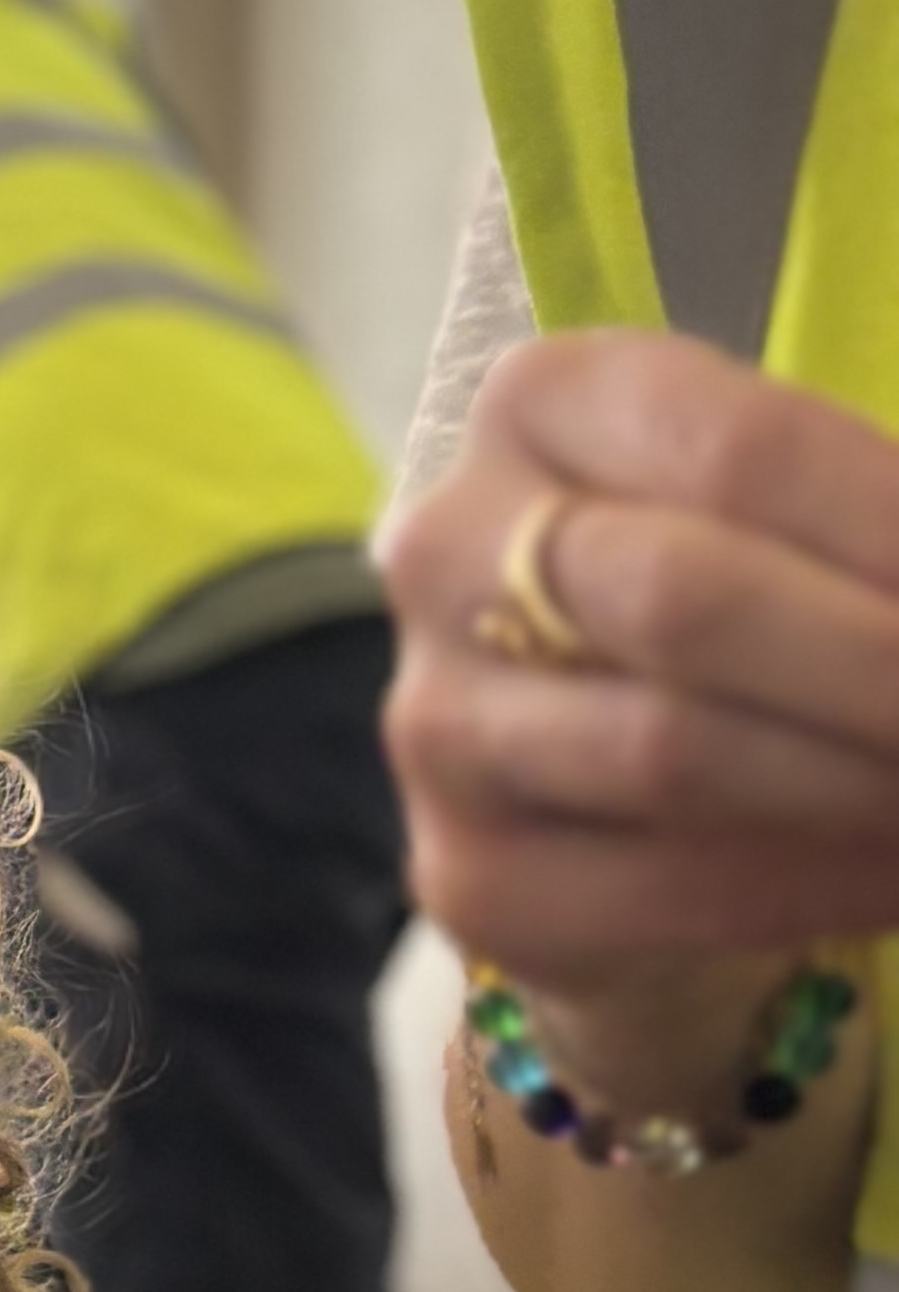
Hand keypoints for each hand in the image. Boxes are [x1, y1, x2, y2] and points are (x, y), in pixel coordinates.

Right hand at [380, 330, 898, 989]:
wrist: (618, 778)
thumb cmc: (754, 598)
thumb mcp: (819, 514)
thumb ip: (896, 527)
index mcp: (544, 402)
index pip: (739, 448)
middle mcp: (448, 547)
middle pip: (685, 598)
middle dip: (887, 662)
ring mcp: (439, 721)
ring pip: (673, 751)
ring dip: (870, 782)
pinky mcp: (466, 875)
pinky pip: (670, 889)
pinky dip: (828, 885)